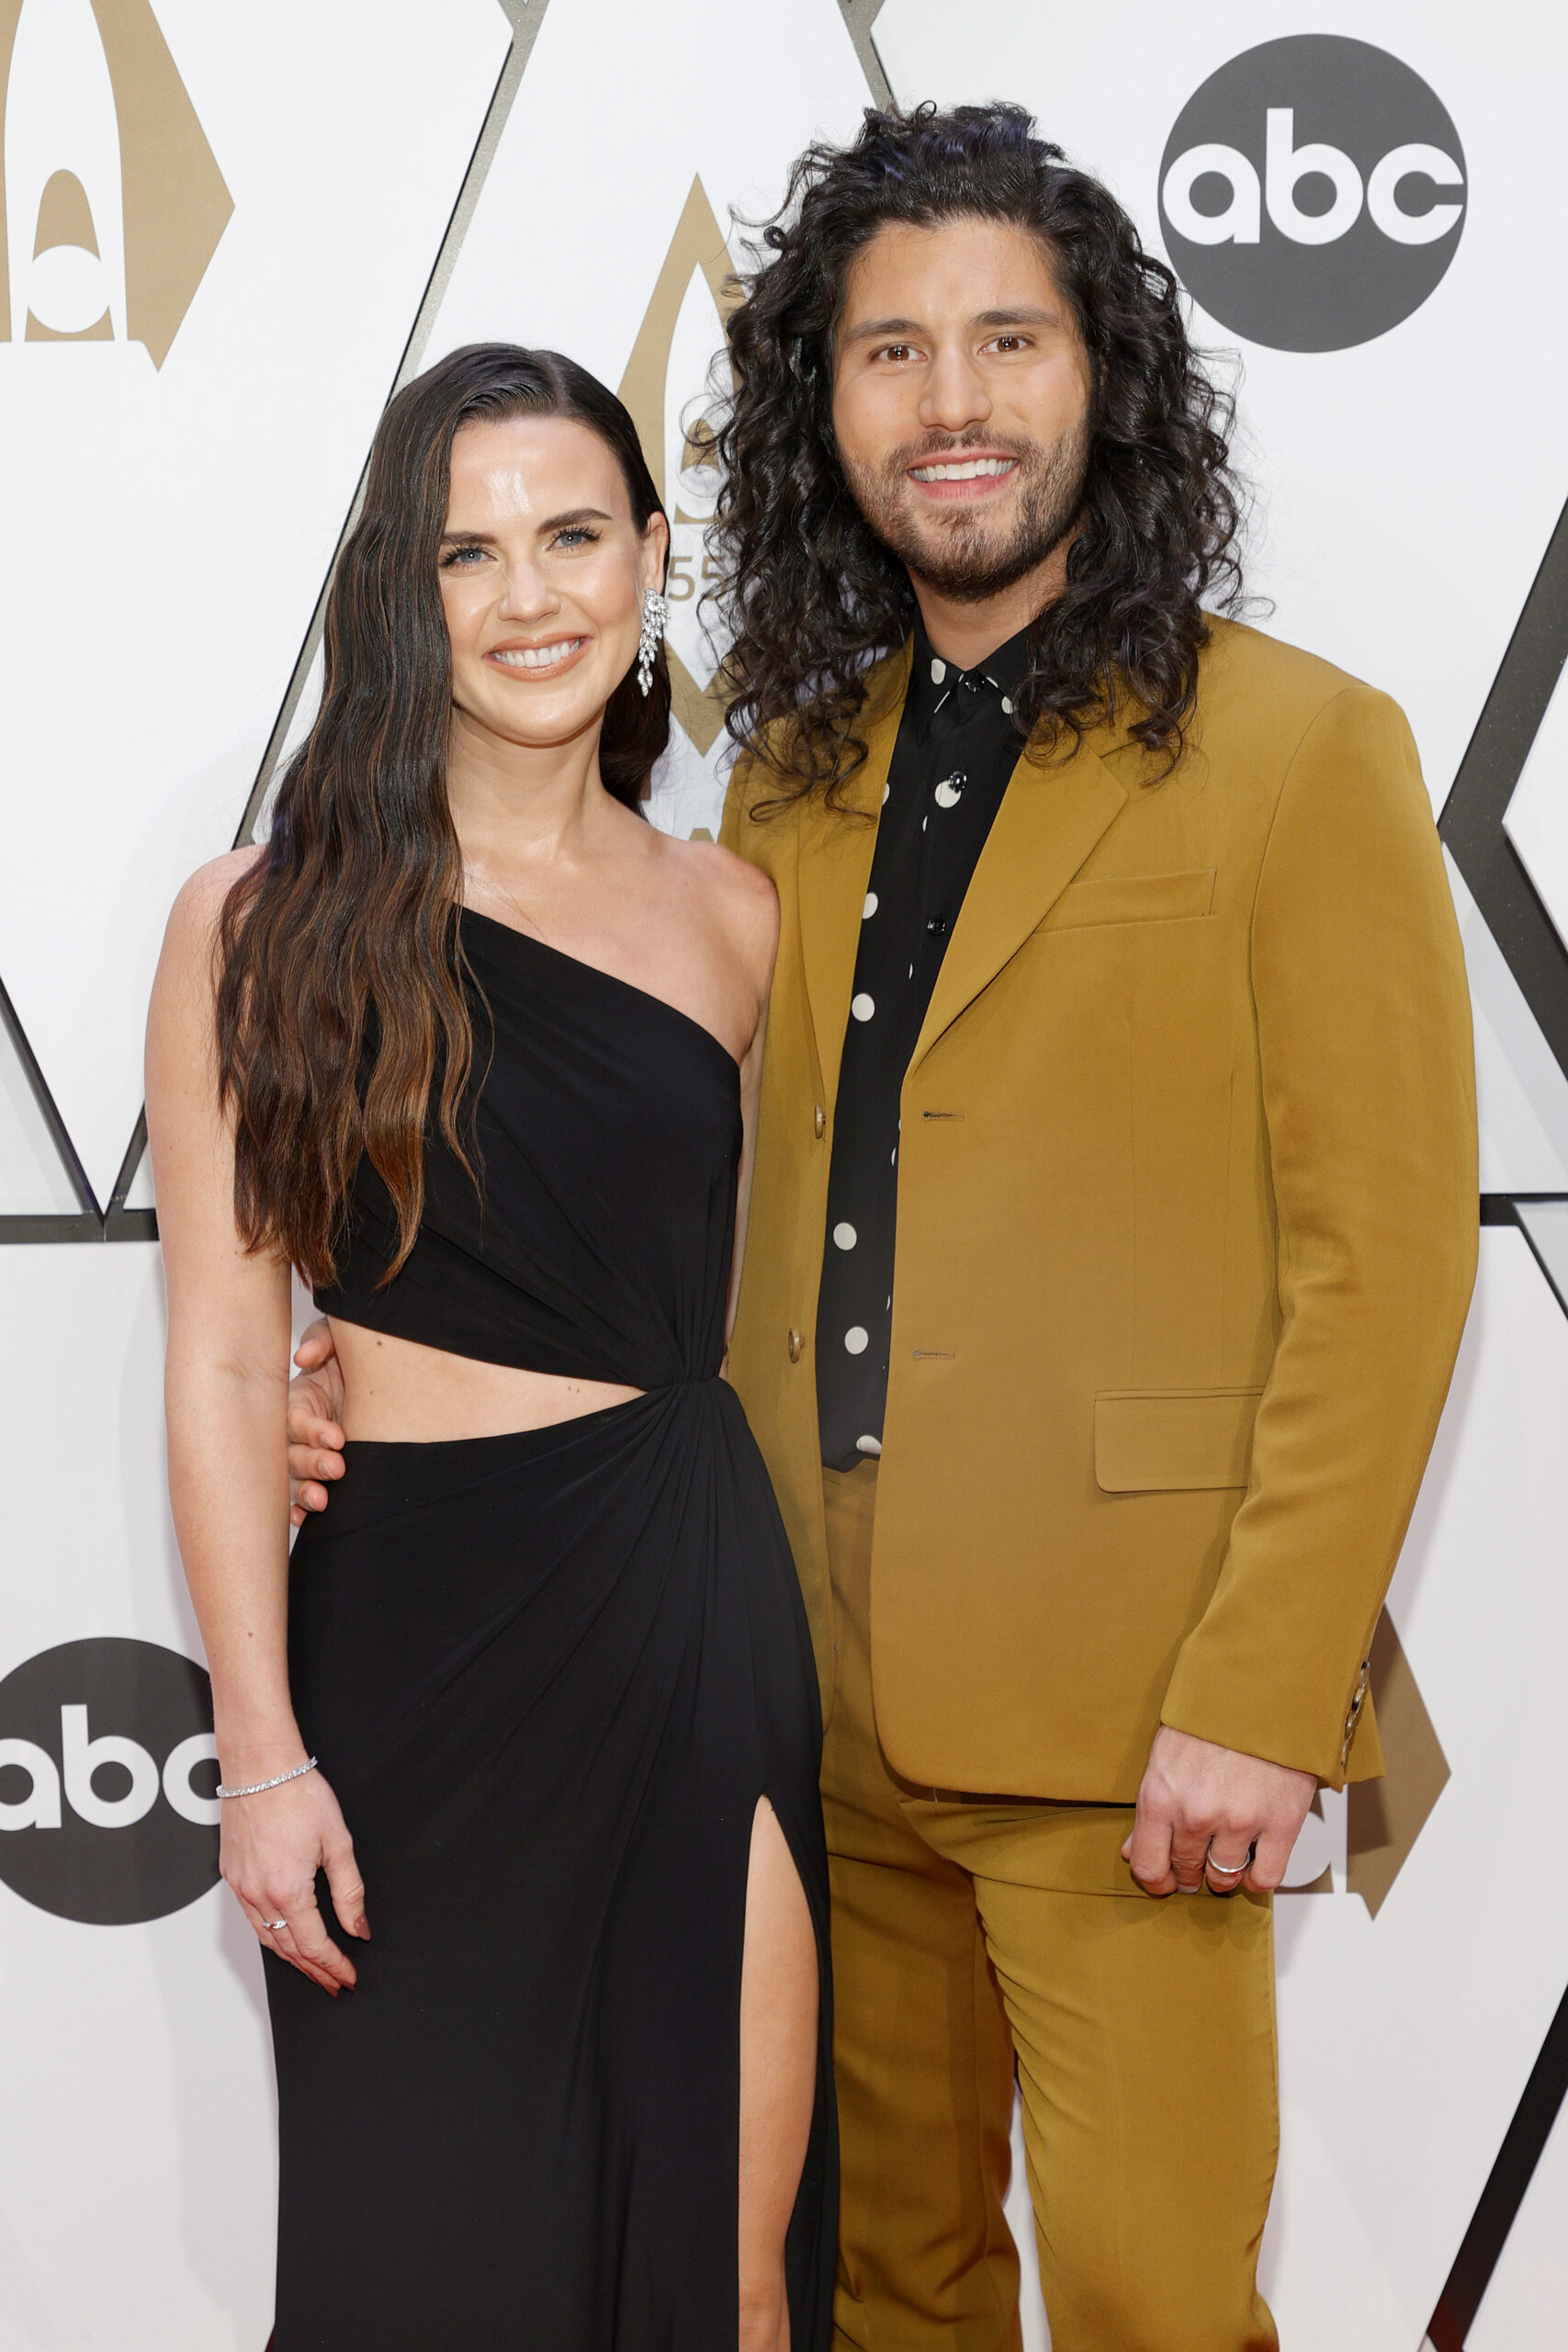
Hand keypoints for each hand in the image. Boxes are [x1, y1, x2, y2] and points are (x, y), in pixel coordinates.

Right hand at [220, 1761, 368, 1992]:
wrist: (260, 1765)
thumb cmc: (298, 1794)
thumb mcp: (338, 1842)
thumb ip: (349, 1891)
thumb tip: (359, 1927)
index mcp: (287, 1891)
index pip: (313, 1945)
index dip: (333, 1966)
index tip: (347, 1978)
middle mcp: (258, 1895)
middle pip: (288, 1949)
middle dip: (313, 1970)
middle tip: (333, 1983)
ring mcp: (240, 1886)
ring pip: (266, 1937)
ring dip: (291, 1957)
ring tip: (313, 1968)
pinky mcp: (230, 1874)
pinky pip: (251, 1918)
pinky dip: (271, 1934)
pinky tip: (284, 1935)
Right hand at [288, 1319, 345, 1528]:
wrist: (387, 1378)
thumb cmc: (354, 1356)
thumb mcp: (339, 1339)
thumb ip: (322, 1342)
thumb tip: (304, 1357)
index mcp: (300, 1400)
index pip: (296, 1419)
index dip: (312, 1430)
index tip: (338, 1437)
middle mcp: (301, 1431)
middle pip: (292, 1454)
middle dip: (312, 1464)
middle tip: (337, 1468)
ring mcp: (311, 1454)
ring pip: (296, 1478)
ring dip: (305, 1491)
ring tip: (323, 1500)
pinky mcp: (323, 1472)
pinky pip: (304, 1495)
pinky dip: (300, 1509)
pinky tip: (304, 1519)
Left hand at [1121, 1725, 1315, 1897]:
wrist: (1261, 1689)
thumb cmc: (1210, 1719)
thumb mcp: (1164, 1757)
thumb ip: (1151, 1809)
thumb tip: (1133, 1851)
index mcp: (1161, 1797)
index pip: (1148, 1865)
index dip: (1156, 1881)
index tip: (1164, 1883)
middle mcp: (1196, 1814)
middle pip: (1187, 1871)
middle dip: (1190, 1874)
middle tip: (1197, 1864)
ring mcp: (1240, 1821)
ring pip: (1224, 1878)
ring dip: (1222, 1875)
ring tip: (1226, 1857)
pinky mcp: (1280, 1823)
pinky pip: (1265, 1876)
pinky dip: (1257, 1879)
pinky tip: (1253, 1865)